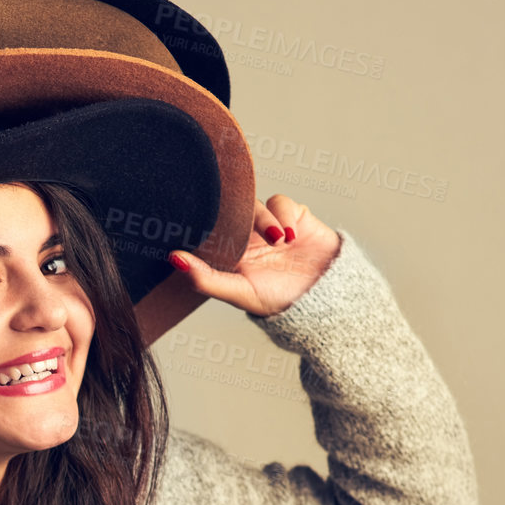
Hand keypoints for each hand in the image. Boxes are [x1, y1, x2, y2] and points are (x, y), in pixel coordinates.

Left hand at [168, 196, 341, 316]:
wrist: (330, 299)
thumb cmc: (282, 303)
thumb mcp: (240, 294)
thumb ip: (206, 278)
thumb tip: (173, 259)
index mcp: (229, 254)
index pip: (207, 229)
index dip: (200, 222)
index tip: (191, 220)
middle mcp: (246, 237)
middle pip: (229, 211)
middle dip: (234, 215)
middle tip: (241, 230)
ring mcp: (269, 225)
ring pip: (253, 204)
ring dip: (263, 220)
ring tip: (278, 242)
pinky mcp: (292, 215)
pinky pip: (279, 202)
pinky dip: (282, 215)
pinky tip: (289, 237)